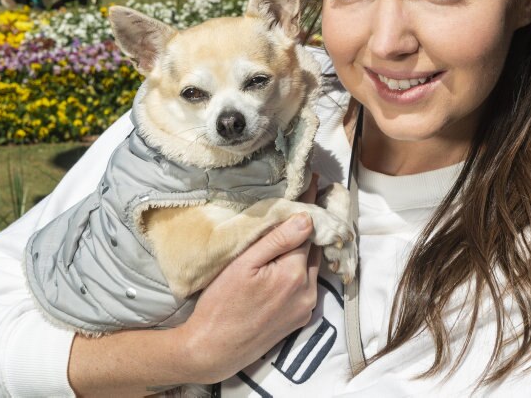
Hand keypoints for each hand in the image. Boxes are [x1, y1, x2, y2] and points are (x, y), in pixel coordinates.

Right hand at [181, 179, 320, 383]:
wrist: (213, 350)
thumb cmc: (221, 304)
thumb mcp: (243, 265)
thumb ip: (276, 240)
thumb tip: (306, 217)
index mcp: (294, 273)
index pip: (308, 229)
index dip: (310, 204)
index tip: (316, 180)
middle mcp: (308, 291)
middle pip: (316, 248)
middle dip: (312, 224)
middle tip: (311, 196)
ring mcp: (306, 307)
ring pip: (313, 267)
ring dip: (308, 247)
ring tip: (300, 225)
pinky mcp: (299, 319)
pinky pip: (307, 285)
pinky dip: (302, 269)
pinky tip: (290, 259)